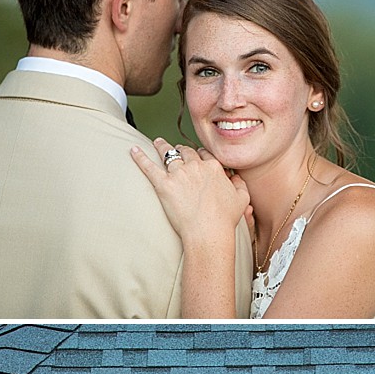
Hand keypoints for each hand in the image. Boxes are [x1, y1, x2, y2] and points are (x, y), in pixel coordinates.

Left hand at [129, 138, 249, 246]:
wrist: (208, 231)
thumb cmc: (225, 219)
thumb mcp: (241, 199)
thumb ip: (239, 185)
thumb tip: (236, 178)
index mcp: (213, 167)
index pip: (204, 154)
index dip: (199, 155)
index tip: (195, 156)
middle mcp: (196, 166)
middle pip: (186, 152)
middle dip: (182, 149)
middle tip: (177, 149)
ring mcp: (179, 174)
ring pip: (169, 154)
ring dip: (163, 147)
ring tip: (158, 142)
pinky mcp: (164, 185)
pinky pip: (149, 167)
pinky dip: (140, 157)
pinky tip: (133, 150)